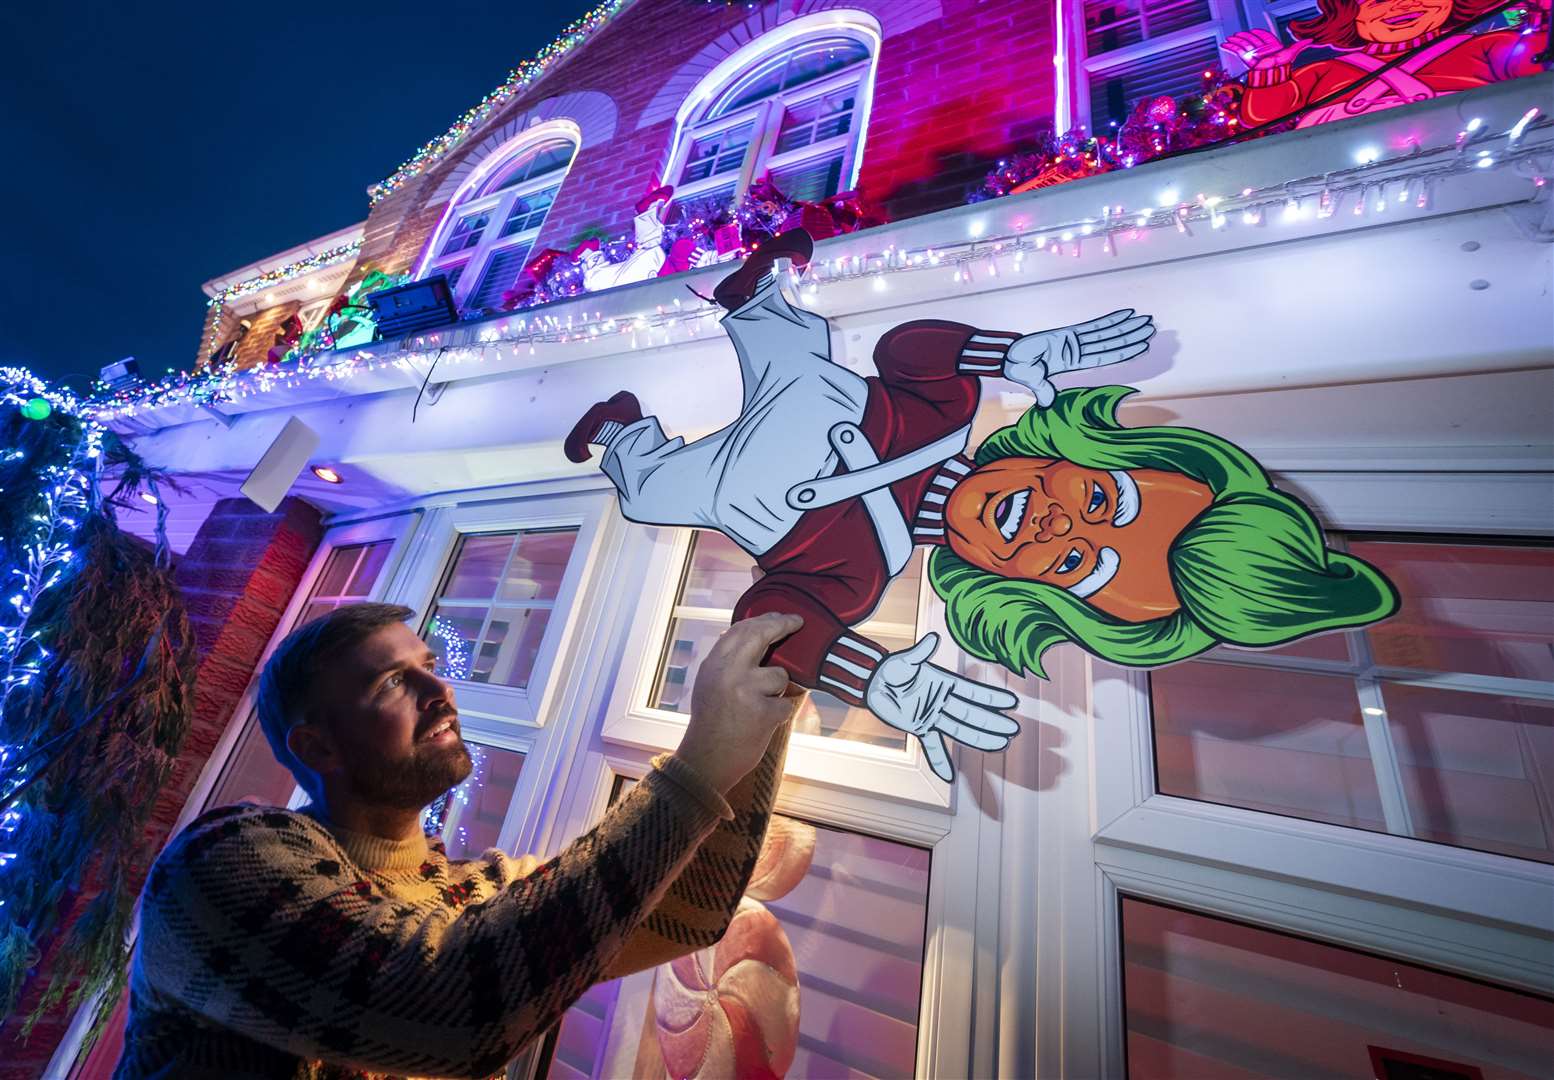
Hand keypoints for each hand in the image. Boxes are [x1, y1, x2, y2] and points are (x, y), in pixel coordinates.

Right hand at [677, 612, 806, 793]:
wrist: (705, 761)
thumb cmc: (711, 723)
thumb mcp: (709, 684)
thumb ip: (728, 661)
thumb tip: (751, 634)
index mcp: (713, 665)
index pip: (740, 630)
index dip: (763, 619)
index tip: (779, 616)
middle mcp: (728, 673)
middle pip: (760, 635)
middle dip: (782, 625)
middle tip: (796, 622)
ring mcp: (745, 692)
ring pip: (780, 676)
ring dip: (777, 690)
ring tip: (759, 706)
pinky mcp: (763, 714)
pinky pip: (787, 704)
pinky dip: (780, 714)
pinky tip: (763, 723)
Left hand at [865, 633, 1020, 782]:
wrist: (874, 683)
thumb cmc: (891, 668)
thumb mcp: (905, 661)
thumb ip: (920, 653)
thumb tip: (933, 638)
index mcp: (944, 683)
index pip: (973, 693)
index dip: (992, 698)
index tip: (1012, 702)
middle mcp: (943, 701)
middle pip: (972, 714)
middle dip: (993, 722)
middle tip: (1014, 730)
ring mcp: (933, 716)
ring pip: (961, 730)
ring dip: (980, 739)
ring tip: (1001, 745)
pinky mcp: (920, 727)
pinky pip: (933, 746)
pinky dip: (939, 761)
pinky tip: (949, 776)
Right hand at [1005, 309, 1154, 406]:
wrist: (1008, 355)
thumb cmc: (1019, 368)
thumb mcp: (1033, 381)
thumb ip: (1043, 390)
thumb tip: (1047, 404)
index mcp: (1073, 364)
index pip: (1105, 357)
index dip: (1124, 351)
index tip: (1143, 346)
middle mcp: (1078, 351)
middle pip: (1111, 343)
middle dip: (1132, 335)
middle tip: (1152, 328)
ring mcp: (1074, 340)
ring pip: (1105, 333)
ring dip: (1126, 326)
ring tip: (1146, 320)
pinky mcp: (1068, 332)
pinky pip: (1092, 325)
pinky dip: (1110, 319)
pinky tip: (1126, 314)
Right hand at [1222, 29, 1310, 69]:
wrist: (1274, 73)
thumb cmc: (1282, 64)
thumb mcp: (1292, 52)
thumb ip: (1300, 46)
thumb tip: (1311, 40)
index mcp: (1269, 45)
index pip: (1262, 36)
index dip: (1258, 33)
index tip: (1253, 30)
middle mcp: (1260, 48)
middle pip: (1250, 39)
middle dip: (1243, 36)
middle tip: (1236, 34)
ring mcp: (1253, 53)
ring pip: (1243, 44)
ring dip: (1236, 41)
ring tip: (1229, 38)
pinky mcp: (1247, 57)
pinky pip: (1238, 51)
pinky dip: (1231, 47)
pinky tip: (1224, 44)